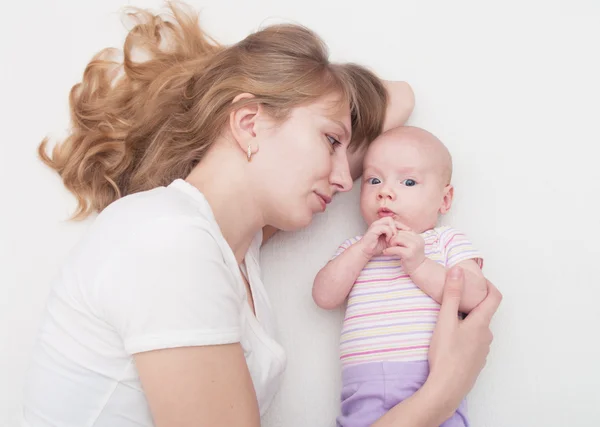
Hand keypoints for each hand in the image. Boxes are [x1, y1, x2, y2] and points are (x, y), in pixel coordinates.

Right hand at [358, 217, 406, 258]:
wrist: (366, 251)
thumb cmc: (376, 246)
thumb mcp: (390, 241)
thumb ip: (396, 237)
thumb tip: (407, 236)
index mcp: (382, 225)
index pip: (394, 221)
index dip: (402, 226)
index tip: (409, 232)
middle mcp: (378, 223)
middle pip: (392, 219)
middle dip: (399, 226)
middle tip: (402, 235)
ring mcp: (376, 225)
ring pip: (389, 221)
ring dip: (393, 230)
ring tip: (393, 238)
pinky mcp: (374, 229)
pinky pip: (386, 228)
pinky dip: (389, 234)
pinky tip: (388, 240)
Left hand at [382, 227, 425, 273]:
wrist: (419, 269)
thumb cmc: (412, 256)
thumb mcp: (411, 245)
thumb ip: (405, 238)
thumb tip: (392, 230)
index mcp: (417, 237)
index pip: (403, 230)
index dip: (395, 234)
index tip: (391, 240)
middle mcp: (417, 240)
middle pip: (399, 233)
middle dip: (392, 238)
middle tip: (389, 244)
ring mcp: (414, 246)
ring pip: (397, 239)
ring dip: (390, 243)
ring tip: (388, 248)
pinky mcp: (409, 254)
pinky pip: (395, 249)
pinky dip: (388, 250)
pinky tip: (385, 252)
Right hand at [427, 267, 501, 414]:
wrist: (447, 387)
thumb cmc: (446, 354)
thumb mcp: (445, 321)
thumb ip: (452, 295)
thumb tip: (458, 271)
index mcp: (481, 323)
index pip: (495, 297)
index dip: (488, 285)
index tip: (475, 279)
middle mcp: (486, 336)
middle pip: (484, 313)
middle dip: (471, 303)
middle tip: (455, 297)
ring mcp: (483, 350)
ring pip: (478, 328)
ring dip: (467, 320)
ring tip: (449, 319)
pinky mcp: (476, 361)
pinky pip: (474, 342)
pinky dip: (466, 335)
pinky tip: (450, 340)